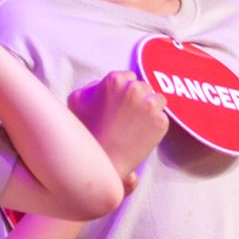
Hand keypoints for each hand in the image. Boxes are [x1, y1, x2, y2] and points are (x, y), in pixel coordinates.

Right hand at [68, 71, 169, 185]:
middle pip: (144, 87)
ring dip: (149, 109)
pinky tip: (140, 134)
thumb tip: (103, 84)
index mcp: (115, 80)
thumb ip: (92, 86)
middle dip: (137, 99)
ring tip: (136, 125)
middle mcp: (135, 89)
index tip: (119, 104)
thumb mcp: (76, 100)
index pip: (128, 77)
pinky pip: (162, 118)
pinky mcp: (161, 122)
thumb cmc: (86, 131)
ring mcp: (150, 105)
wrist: (102, 162)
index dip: (124, 91)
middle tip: (126, 117)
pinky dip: (154, 125)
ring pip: (157, 100)